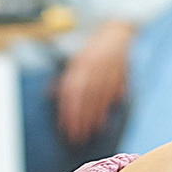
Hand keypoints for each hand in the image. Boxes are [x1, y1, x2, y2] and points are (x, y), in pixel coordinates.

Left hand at [57, 21, 135, 145]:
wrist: (117, 33)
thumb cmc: (93, 47)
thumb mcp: (74, 58)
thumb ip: (64, 77)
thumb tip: (49, 94)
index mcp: (81, 64)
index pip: (72, 91)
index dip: (68, 110)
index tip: (65, 127)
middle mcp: (94, 69)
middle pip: (86, 99)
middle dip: (81, 119)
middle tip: (76, 138)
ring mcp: (109, 72)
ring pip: (100, 100)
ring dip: (93, 118)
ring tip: (88, 134)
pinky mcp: (121, 76)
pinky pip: (113, 96)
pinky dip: (107, 110)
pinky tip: (103, 122)